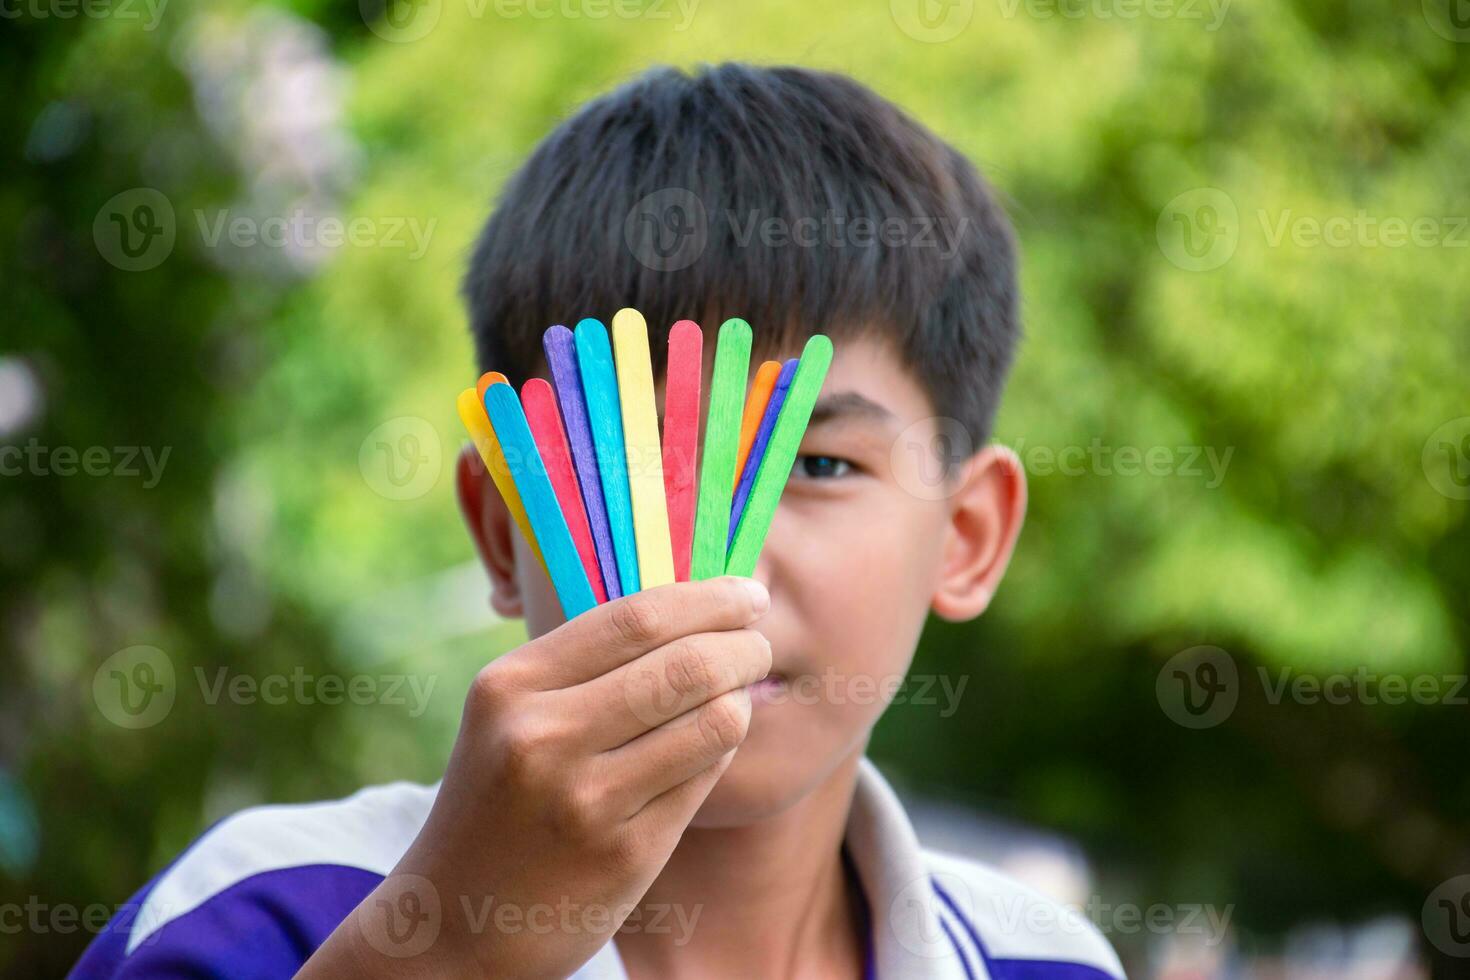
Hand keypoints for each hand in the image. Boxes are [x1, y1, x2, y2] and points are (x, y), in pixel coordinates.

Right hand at [299, 576, 770, 978]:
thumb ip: (585, 665)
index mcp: (510, 686)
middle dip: (743, 647)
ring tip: (738, 695)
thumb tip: (697, 605)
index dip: (708, 598)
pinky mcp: (624, 853)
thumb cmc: (499, 801)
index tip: (747, 592)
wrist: (457, 923)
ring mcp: (585, 800)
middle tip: (758, 645)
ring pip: (713, 721)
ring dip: (742, 699)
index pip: (636, 618)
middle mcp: (542, 737)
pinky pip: (704, 778)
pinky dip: (719, 752)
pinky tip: (708, 748)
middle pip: (687, 665)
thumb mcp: (511, 717)